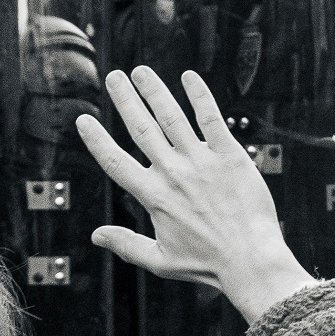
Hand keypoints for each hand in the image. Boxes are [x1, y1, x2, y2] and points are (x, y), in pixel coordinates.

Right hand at [78, 67, 313, 323]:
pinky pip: (212, 119)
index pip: (115, 161)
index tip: (83, 120)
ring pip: (172, 117)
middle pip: (141, 128)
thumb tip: (96, 236)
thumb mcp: (160, 261)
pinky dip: (200, 96)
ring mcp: (201, 162)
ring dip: (154, 91)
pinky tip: (189, 77)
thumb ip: (126, 244)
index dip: (97, 139)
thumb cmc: (207, 264)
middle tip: (113, 76)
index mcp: (153, 197)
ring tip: (141, 71)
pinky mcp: (230, 155)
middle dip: (124, 99)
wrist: (251, 259)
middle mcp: (173, 173)